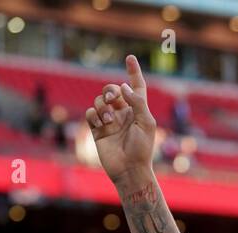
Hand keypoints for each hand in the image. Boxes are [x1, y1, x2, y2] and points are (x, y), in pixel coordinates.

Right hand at [86, 54, 156, 180]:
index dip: (133, 72)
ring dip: (103, 107)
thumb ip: (137, 102)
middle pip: (112, 90)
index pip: (136, 86)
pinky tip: (101, 125)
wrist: (129, 169)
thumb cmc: (142, 148)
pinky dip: (94, 115)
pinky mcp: (97, 130)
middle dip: (110, 91)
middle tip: (112, 100)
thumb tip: (123, 86)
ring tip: (109, 121)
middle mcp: (123, 113)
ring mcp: (109, 121)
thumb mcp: (146, 122)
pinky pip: (90, 113)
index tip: (130, 57)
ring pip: (99, 101)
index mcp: (138, 110)